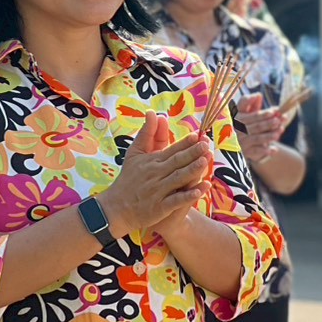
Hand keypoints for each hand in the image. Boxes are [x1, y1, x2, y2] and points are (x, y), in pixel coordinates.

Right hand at [98, 111, 213, 237]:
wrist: (115, 209)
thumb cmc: (129, 179)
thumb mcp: (134, 154)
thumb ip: (147, 134)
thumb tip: (154, 113)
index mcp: (152, 161)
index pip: (171, 150)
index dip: (185, 143)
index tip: (198, 136)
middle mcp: (155, 174)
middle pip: (176, 162)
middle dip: (192, 153)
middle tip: (206, 145)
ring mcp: (157, 191)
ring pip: (177, 179)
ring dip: (192, 170)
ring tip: (206, 162)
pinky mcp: (159, 208)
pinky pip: (175, 201)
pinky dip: (187, 196)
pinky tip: (200, 190)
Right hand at [236, 93, 283, 165]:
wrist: (228, 144)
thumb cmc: (240, 124)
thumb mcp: (243, 113)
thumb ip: (251, 104)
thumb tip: (258, 95)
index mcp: (237, 118)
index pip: (252, 116)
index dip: (263, 113)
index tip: (274, 111)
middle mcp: (237, 129)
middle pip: (256, 126)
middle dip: (269, 123)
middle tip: (279, 121)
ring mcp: (240, 141)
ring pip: (256, 138)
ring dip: (268, 136)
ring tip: (279, 133)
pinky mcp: (243, 152)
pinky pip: (255, 151)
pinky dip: (265, 150)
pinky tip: (274, 149)